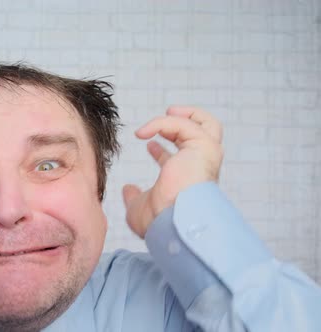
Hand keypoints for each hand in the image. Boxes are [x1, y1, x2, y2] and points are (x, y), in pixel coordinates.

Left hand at [122, 107, 223, 237]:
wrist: (172, 222)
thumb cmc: (159, 221)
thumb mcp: (139, 208)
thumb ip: (134, 197)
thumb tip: (127, 190)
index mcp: (188, 181)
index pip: (181, 160)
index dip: (163, 151)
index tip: (148, 144)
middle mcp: (200, 168)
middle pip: (207, 135)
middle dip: (191, 120)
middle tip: (171, 113)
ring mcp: (205, 156)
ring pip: (206, 124)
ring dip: (184, 114)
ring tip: (166, 111)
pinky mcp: (204, 146)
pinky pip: (182, 124)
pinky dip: (162, 123)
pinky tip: (142, 134)